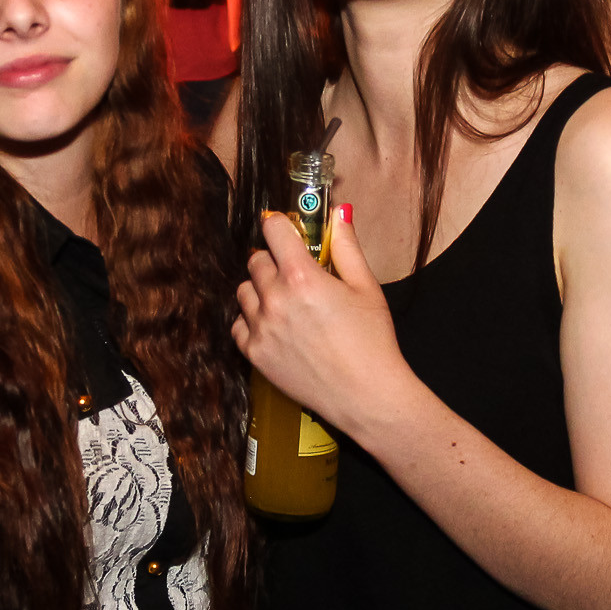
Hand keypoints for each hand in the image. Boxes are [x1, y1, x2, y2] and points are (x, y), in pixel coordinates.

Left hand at [233, 206, 412, 445]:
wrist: (366, 395)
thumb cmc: (372, 341)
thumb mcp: (366, 287)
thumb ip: (347, 247)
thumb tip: (338, 213)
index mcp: (302, 277)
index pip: (274, 232)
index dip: (279, 226)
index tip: (284, 229)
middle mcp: (275, 299)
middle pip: (256, 261)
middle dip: (273, 260)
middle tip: (293, 273)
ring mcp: (261, 328)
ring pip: (243, 292)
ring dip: (260, 290)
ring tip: (284, 303)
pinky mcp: (255, 354)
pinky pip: (238, 326)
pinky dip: (252, 322)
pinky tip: (274, 327)